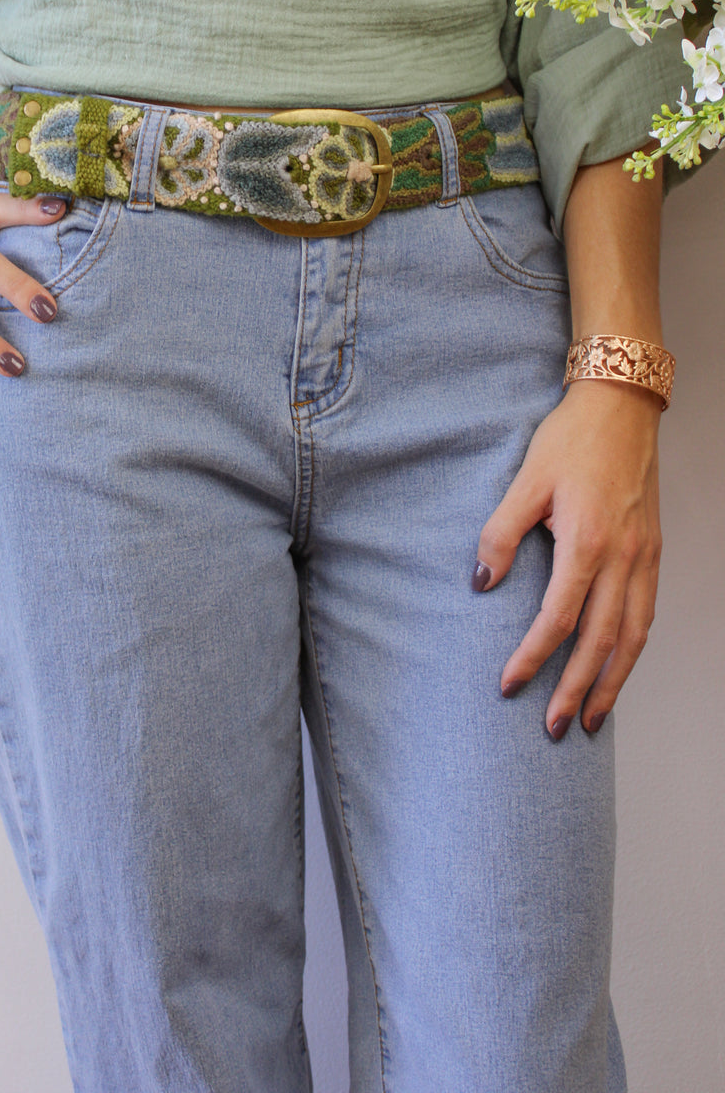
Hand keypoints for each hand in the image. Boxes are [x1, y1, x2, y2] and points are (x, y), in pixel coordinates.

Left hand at [474, 380, 661, 739]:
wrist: (621, 407)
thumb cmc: (571, 440)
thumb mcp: (525, 481)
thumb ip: (500, 534)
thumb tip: (482, 584)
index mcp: (587, 543)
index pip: (558, 619)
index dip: (532, 657)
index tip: (509, 685)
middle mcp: (623, 558)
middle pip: (602, 642)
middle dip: (578, 689)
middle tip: (555, 727)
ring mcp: (644, 557)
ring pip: (633, 637)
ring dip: (613, 681)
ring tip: (594, 717)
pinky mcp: (652, 551)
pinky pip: (647, 613)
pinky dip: (633, 649)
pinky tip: (619, 666)